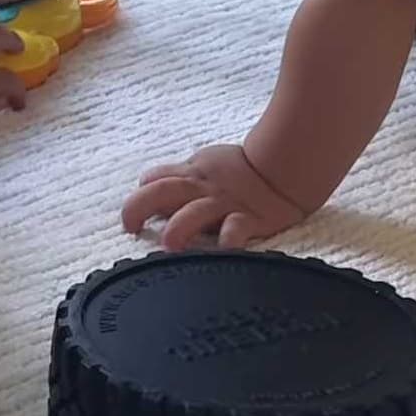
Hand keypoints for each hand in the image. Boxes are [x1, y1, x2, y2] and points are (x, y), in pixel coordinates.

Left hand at [121, 144, 306, 250]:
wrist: (285, 168)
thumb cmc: (239, 170)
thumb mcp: (203, 164)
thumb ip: (178, 176)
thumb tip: (145, 185)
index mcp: (190, 175)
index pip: (155, 179)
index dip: (139, 195)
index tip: (131, 219)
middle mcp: (201, 190)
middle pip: (162, 192)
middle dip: (140, 207)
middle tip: (130, 226)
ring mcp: (224, 205)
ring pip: (194, 213)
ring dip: (178, 227)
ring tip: (168, 245)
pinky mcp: (248, 220)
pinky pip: (236, 230)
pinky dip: (229, 240)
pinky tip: (222, 251)